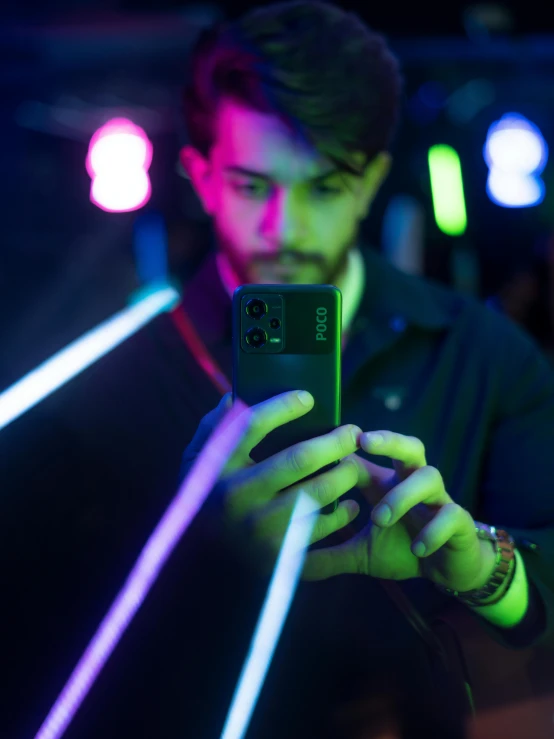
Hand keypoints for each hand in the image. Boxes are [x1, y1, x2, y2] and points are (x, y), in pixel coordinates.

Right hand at [180, 391, 362, 567]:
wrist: (201, 565)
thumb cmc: (206, 498)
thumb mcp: (196, 462)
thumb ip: (214, 428)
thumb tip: (236, 396)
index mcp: (217, 466)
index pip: (252, 425)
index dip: (283, 407)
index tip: (308, 398)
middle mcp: (237, 496)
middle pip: (298, 460)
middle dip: (334, 442)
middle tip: (353, 432)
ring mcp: (258, 529)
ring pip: (316, 495)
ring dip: (344, 476)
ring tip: (354, 465)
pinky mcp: (277, 555)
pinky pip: (320, 530)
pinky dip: (341, 516)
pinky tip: (350, 505)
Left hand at [303, 431, 490, 591]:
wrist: (450, 569)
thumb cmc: (404, 549)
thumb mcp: (361, 554)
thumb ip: (330, 555)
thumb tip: (291, 565)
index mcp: (388, 483)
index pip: (371, 455)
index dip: (350, 445)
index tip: (326, 440)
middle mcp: (414, 482)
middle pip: (409, 446)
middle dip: (389, 439)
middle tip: (364, 441)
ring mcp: (439, 499)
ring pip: (429, 476)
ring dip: (403, 494)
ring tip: (379, 518)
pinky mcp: (460, 522)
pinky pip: (451, 515)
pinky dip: (433, 530)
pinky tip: (418, 548)